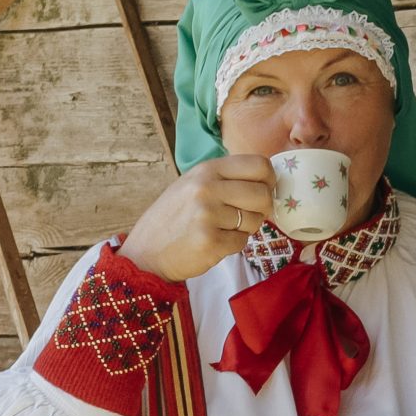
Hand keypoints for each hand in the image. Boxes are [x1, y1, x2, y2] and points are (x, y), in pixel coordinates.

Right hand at [119, 157, 273, 282]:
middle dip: (263, 209)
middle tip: (248, 215)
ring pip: (255, 220)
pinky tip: (215, 242)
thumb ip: (226, 179)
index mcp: (207, 170)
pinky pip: (242, 242)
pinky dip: (233, 244)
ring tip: (222, 228)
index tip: (264, 190)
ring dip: (245, 228)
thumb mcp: (193, 184)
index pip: (259, 165)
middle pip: (263, 194)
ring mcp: (208, 214)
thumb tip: (268, 182)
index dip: (269, 180)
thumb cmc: (175, 218)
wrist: (146, 251)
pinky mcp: (211, 241)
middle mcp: (207, 188)